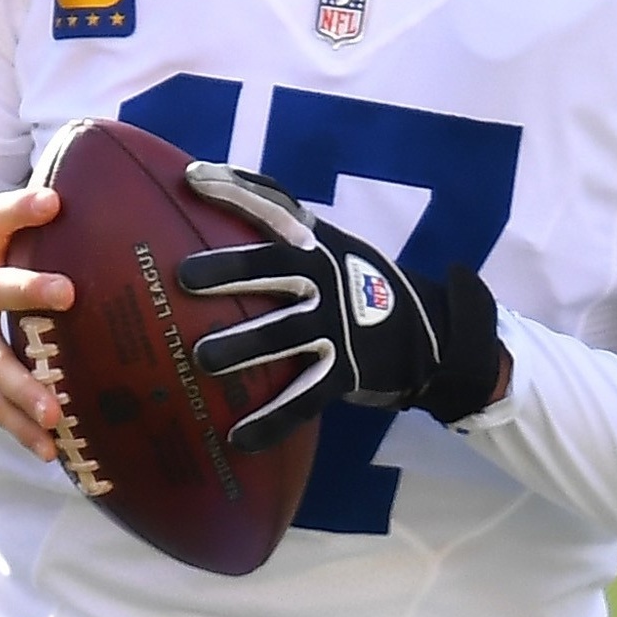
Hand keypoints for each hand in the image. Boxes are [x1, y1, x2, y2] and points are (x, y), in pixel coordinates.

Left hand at [175, 162, 504, 451]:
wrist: (430, 335)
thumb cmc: (357, 286)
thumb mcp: (331, 247)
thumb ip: (283, 227)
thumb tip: (205, 190)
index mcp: (317, 243)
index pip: (275, 206)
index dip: (236, 189)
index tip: (193, 179)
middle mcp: (326, 277)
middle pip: (272, 268)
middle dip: (230, 270)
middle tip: (186, 277)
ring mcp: (338, 325)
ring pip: (283, 334)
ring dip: (243, 346)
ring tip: (203, 358)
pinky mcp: (348, 370)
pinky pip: (303, 399)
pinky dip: (271, 421)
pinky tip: (237, 437)